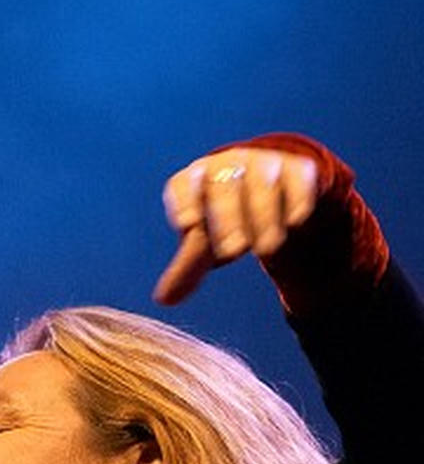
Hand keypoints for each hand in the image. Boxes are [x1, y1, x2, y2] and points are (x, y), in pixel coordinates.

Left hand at [153, 146, 319, 305]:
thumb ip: (188, 267)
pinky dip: (297, 198)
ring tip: (266, 250)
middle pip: (222, 186)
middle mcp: (227, 165)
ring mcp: (262, 163)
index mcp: (195, 179)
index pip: (183, 185)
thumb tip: (164, 300)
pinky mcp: (297, 168)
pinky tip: (295, 221)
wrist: (274, 188)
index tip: (187, 224)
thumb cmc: (227, 217)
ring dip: (263, 215)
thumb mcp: (207, 241)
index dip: (183, 202)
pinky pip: (297, 178)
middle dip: (226, 218)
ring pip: (261, 182)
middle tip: (232, 251)